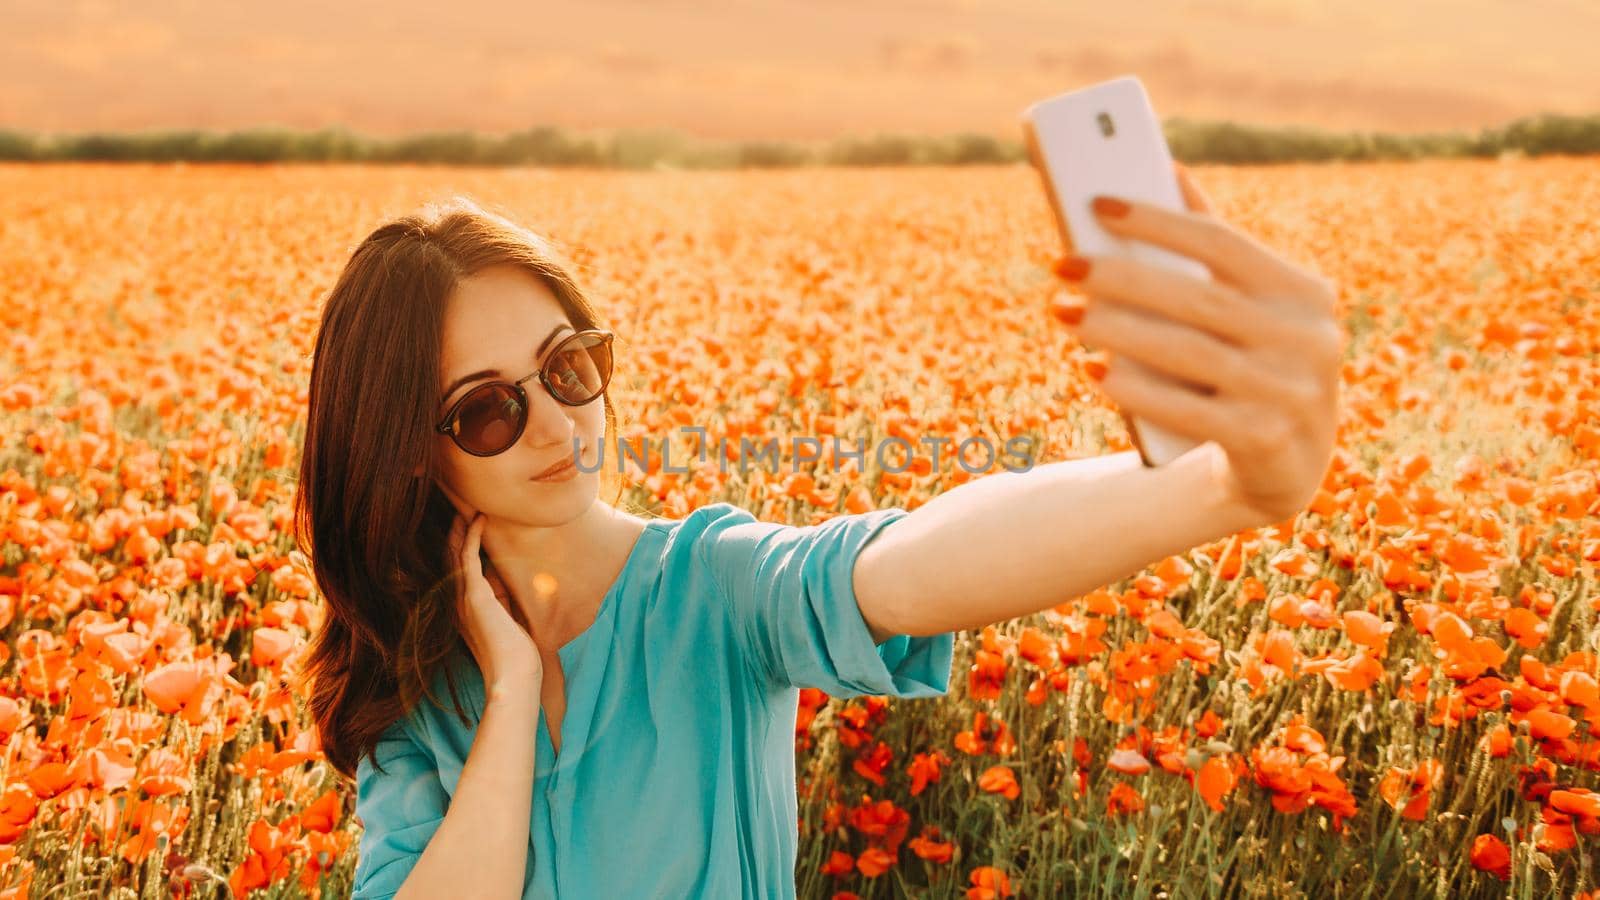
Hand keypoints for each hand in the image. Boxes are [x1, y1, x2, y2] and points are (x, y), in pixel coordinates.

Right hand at [447, 509, 542, 692]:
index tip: (466, 525)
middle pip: (451, 558)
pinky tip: (479, 519)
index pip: (458, 571)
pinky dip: (473, 536)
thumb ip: (503, 600)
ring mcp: (464, 598)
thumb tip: (503, 578)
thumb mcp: (508, 619)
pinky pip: (469, 557)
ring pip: (456, 553)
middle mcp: (459, 601)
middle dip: (456, 533)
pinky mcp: (475, 595)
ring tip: (465, 506)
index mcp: (466, 608)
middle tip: (459, 508)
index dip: (461, 546)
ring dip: (461, 528)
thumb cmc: (516, 653)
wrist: (514, 674)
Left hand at [1046, 162, 1345, 524]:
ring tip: (1063, 311)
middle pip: (1199, 297)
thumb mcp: (1250, 311)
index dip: (1158, 220)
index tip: (1097, 205)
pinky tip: (1094, 369)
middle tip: (1063, 265)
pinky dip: (1137, 388)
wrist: (1284, 468)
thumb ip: (1215, 249)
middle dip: (1123, 277)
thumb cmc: (1252, 367)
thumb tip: (1166, 170)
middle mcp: (1307, 339)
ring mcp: (1290, 393)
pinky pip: (1188, 410)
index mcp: (1302, 292)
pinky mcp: (1264, 442)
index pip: (1222, 242)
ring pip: (1188, 352)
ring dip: (1117, 330)